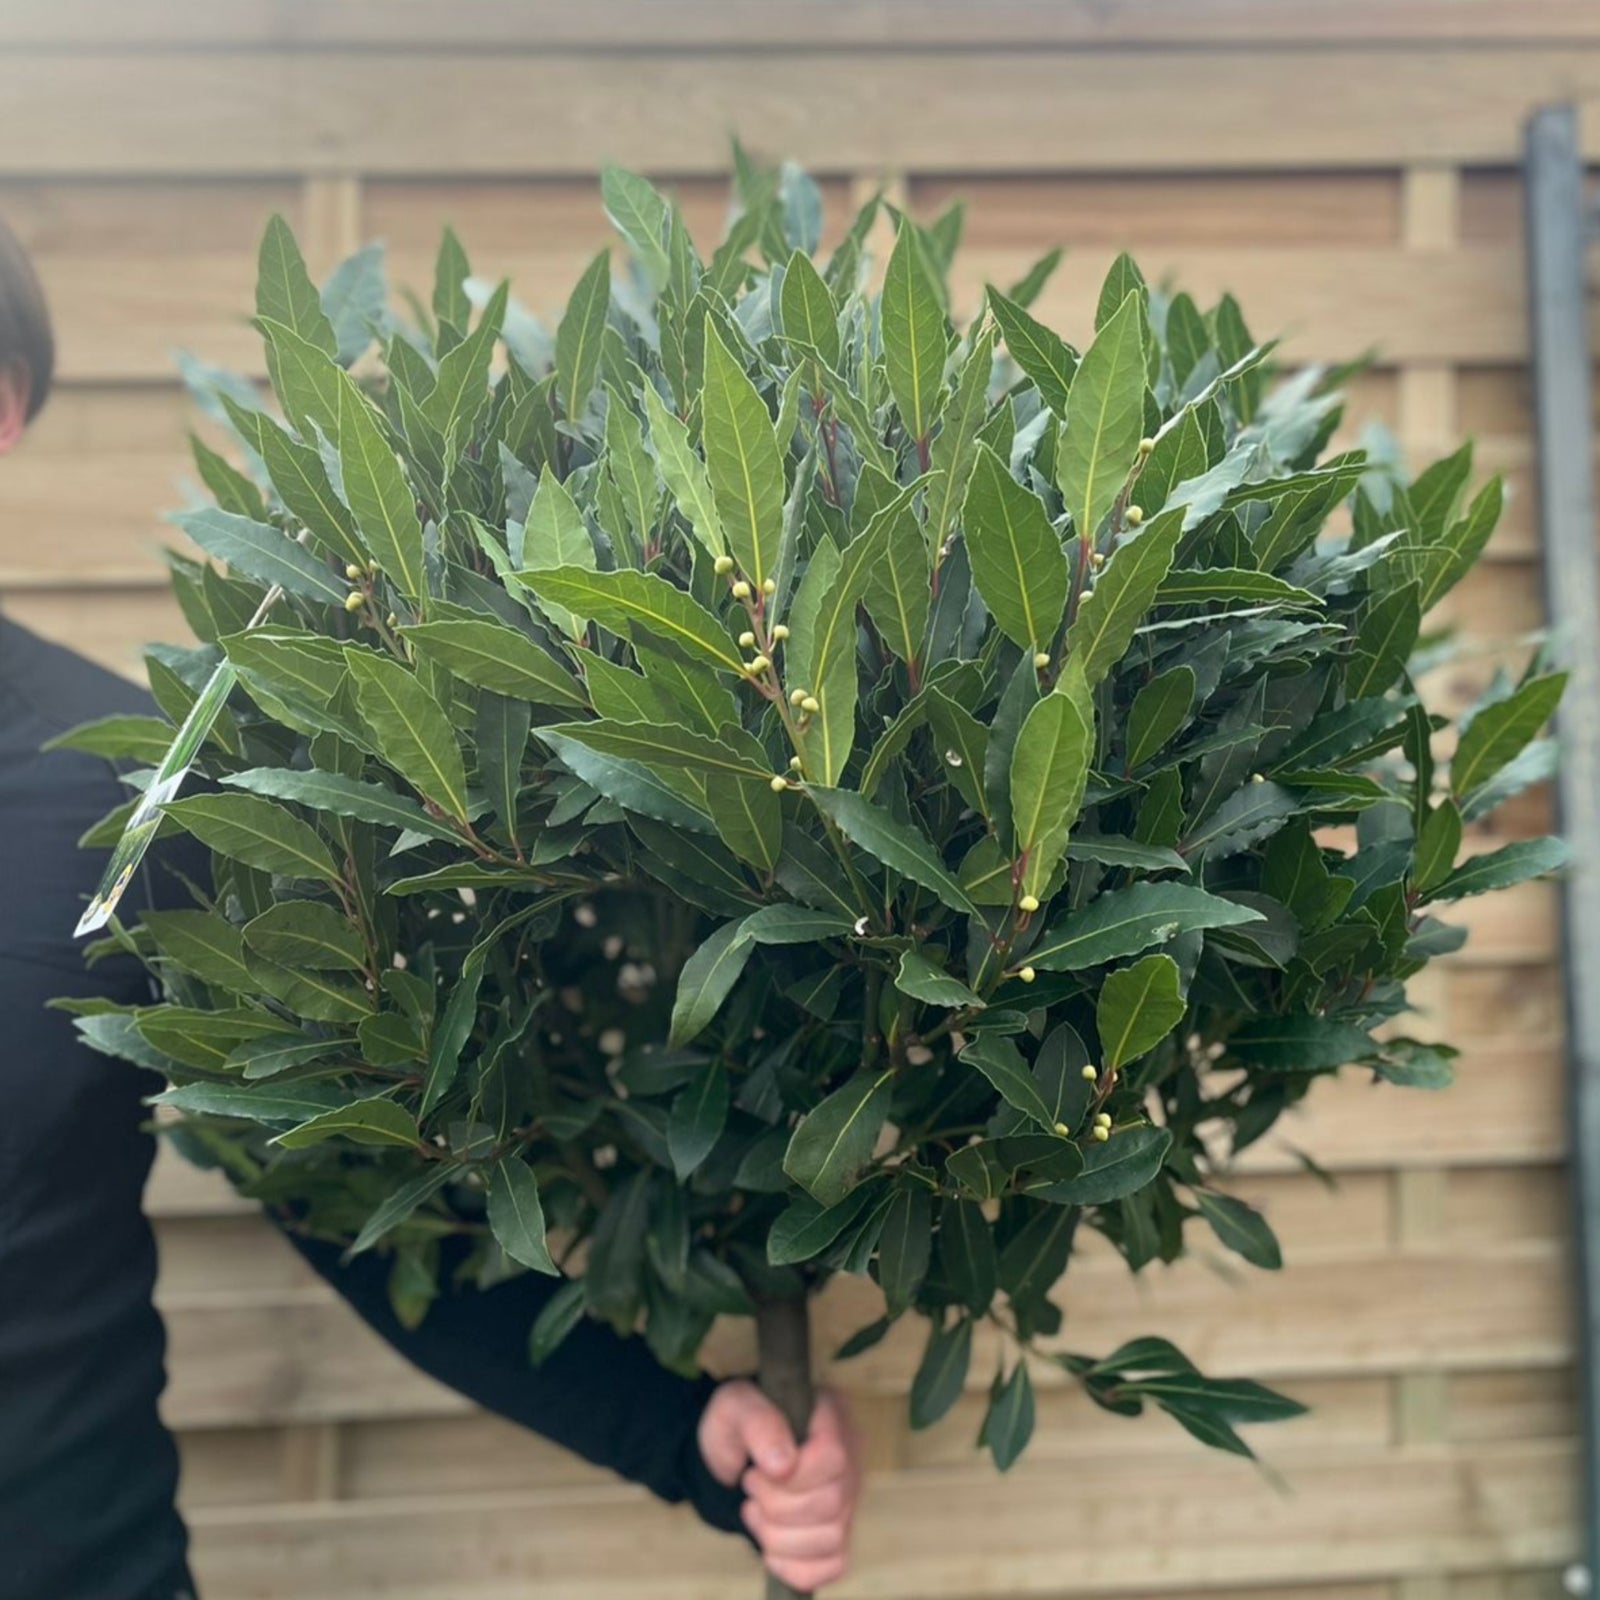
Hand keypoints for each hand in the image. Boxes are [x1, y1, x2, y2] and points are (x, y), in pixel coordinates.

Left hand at [698, 1381, 859, 1591]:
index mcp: (832, 1416)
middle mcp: (851, 1458)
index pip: (833, 1456)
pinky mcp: (838, 1535)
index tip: (758, 1469)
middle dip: (776, 1505)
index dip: (793, 1474)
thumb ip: (760, 1423)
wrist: (734, 1451)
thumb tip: (782, 1464)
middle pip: (830, 1503)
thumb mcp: (736, 1407)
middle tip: (752, 1484)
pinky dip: (791, 1564)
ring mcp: (849, 1500)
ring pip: (831, 1539)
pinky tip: (770, 1543)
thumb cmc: (738, 1423)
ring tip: (758, 1509)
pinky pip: (830, 1567)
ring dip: (778, 1535)